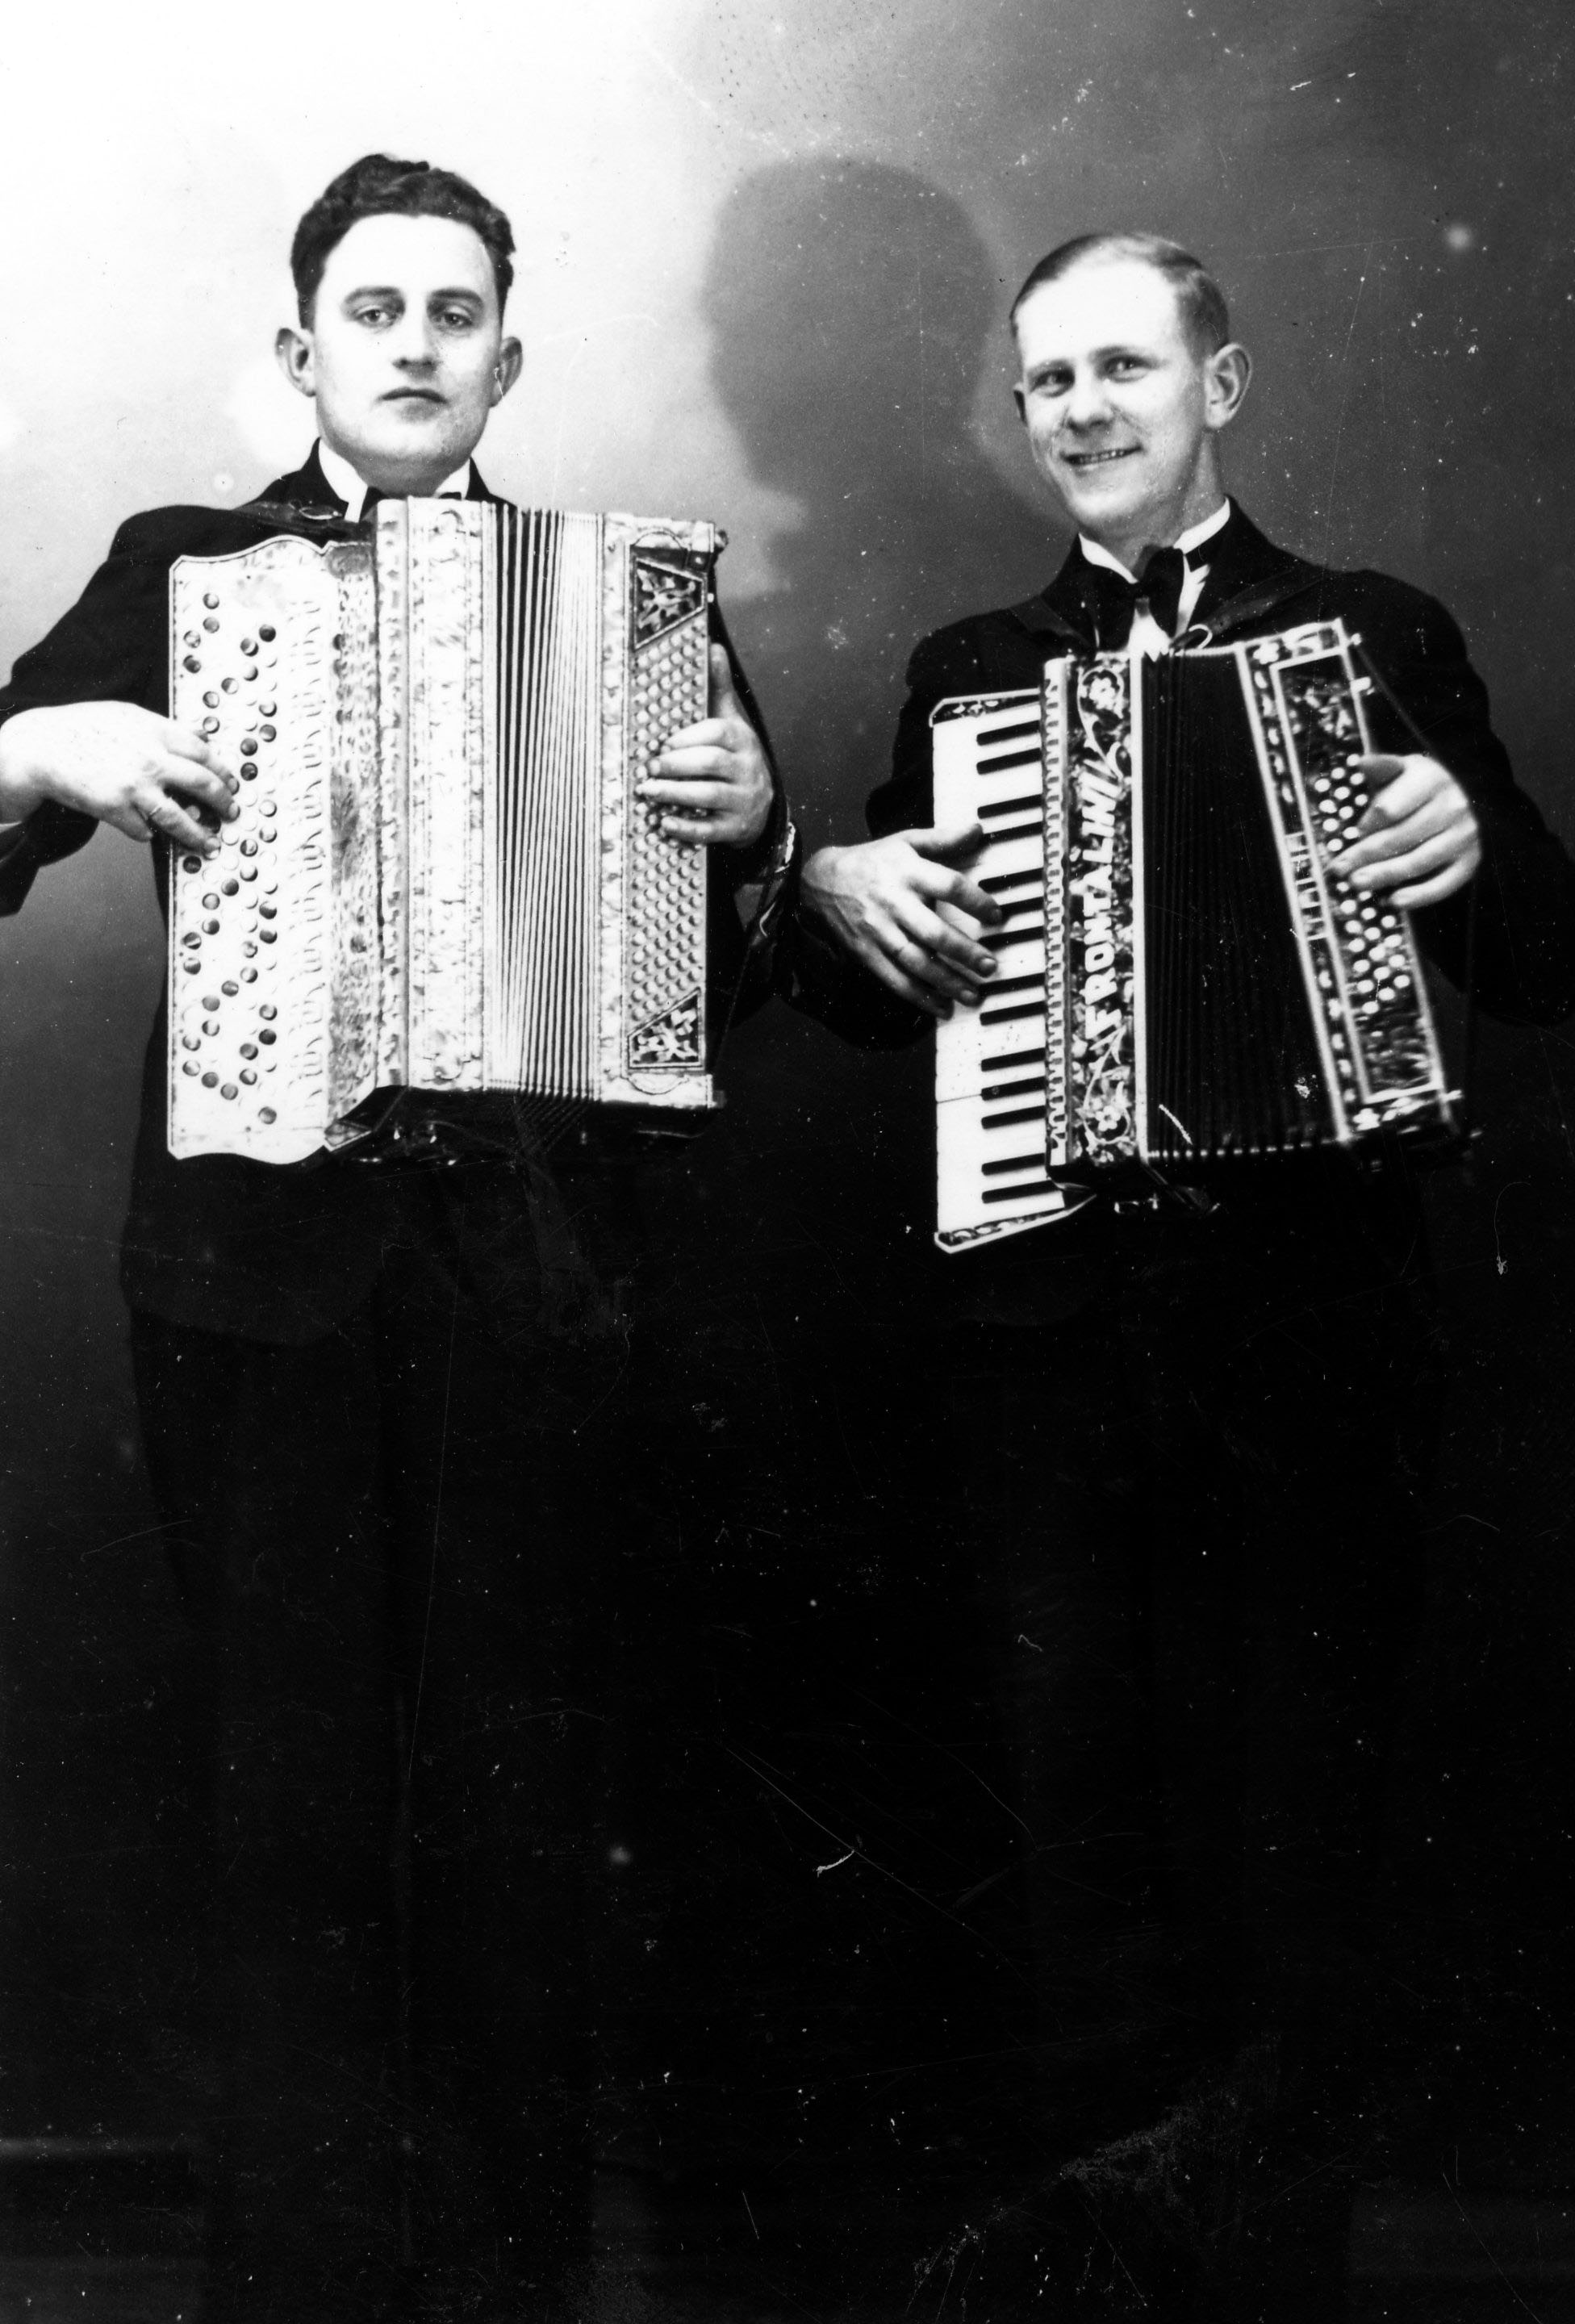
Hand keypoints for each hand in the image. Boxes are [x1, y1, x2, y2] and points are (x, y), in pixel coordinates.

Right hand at [0, 701, 237, 855]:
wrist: (42, 746)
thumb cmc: (84, 728)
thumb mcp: (129, 715)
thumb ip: (166, 727)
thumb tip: (202, 732)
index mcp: (157, 732)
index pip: (205, 754)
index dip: (224, 771)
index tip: (233, 783)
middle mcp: (151, 759)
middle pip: (203, 785)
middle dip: (224, 802)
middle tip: (232, 813)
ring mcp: (134, 787)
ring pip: (180, 818)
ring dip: (199, 835)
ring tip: (210, 844)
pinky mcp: (115, 809)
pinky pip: (143, 830)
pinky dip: (148, 833)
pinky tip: (149, 831)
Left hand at [639, 644, 773, 849]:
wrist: (761, 809)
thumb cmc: (735, 759)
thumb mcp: (732, 724)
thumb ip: (720, 690)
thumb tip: (714, 647)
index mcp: (743, 741)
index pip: (718, 734)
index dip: (689, 738)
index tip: (664, 742)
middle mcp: (747, 770)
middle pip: (712, 764)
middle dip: (678, 765)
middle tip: (649, 767)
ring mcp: (743, 802)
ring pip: (709, 797)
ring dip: (675, 794)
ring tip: (648, 791)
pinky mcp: (735, 829)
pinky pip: (710, 830)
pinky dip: (686, 828)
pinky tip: (664, 824)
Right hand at [800, 822, 1004, 1016]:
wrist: (820, 882)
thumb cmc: (872, 862)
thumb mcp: (905, 842)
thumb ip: (942, 839)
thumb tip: (977, 830)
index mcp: (907, 871)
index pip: (948, 886)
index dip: (975, 901)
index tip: (996, 917)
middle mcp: (894, 902)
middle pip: (933, 932)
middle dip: (964, 952)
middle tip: (989, 966)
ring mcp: (879, 931)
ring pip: (916, 961)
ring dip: (946, 981)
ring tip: (973, 994)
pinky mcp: (867, 953)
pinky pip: (895, 979)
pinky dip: (919, 996)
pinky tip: (942, 1008)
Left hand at [1337, 752, 1481, 908]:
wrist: (1459, 797)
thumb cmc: (1417, 786)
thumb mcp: (1401, 770)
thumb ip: (1381, 767)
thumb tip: (1361, 762)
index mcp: (1431, 780)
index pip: (1390, 808)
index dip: (1366, 824)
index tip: (1351, 834)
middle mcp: (1453, 807)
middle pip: (1401, 837)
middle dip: (1366, 855)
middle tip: (1340, 869)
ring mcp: (1463, 836)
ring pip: (1418, 862)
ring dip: (1384, 876)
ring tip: (1356, 884)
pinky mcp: (1469, 861)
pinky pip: (1444, 884)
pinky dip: (1418, 896)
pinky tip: (1393, 901)